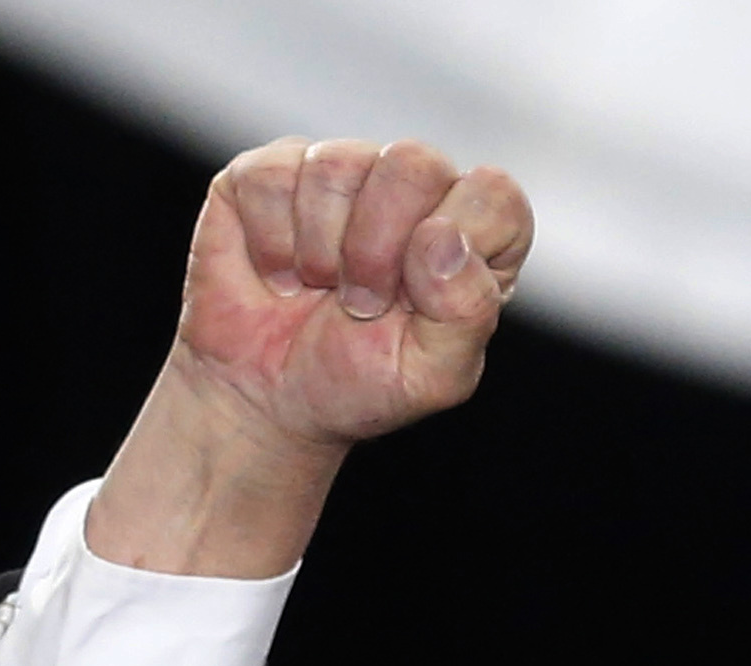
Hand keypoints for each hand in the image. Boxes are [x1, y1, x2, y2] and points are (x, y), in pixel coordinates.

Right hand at [88, 138, 533, 581]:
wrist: (258, 414)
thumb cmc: (349, 393)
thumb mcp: (433, 378)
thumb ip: (467, 311)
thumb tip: (440, 242)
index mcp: (467, 229)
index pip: (491, 196)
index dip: (452, 253)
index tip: (410, 308)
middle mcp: (408, 191)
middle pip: (416, 166)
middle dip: (379, 256)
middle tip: (356, 306)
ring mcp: (334, 178)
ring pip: (344, 165)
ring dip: (323, 253)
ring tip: (312, 294)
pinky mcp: (261, 181)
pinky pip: (278, 174)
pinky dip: (272, 238)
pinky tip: (273, 275)